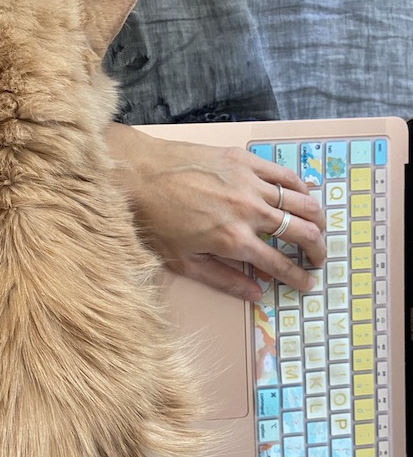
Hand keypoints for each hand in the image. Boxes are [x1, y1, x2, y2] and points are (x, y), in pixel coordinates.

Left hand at [106, 123, 325, 301]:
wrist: (136, 175)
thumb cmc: (154, 221)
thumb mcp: (184, 262)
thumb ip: (224, 279)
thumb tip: (256, 295)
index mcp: (233, 241)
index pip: (279, 263)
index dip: (299, 277)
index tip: (308, 283)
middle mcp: (248, 211)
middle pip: (301, 231)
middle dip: (317, 249)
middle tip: (319, 259)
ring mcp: (248, 183)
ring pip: (300, 201)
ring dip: (317, 218)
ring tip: (320, 230)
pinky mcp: (243, 161)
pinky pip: (284, 174)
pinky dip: (300, 187)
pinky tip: (305, 195)